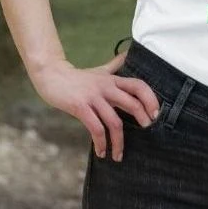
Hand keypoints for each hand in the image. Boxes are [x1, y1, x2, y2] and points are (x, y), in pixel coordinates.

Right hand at [30, 52, 161, 161]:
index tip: (155, 114)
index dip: (150, 99)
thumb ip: (114, 65)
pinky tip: (101, 152)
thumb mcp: (99, 70)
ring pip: (114, 121)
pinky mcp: (80, 107)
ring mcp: (93, 97)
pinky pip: (96, 128)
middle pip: (132, 103)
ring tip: (118, 155)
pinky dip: (101, 143)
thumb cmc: (77, 77)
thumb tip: (128, 53)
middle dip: (142, 118)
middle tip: (146, 131)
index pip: (139, 86)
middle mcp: (106, 87)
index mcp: (113, 80)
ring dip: (118, 141)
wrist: (51, 76)